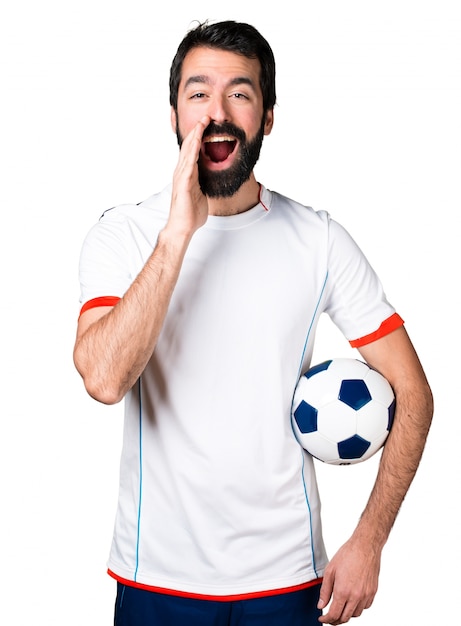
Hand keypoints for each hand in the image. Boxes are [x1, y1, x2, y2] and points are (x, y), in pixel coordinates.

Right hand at [168, 115, 209, 236]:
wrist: (182, 227)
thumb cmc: (191, 214)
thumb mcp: (201, 193)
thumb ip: (204, 183)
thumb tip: (211, 179)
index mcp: (187, 174)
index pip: (193, 151)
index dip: (199, 137)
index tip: (207, 125)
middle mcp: (182, 172)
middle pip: (189, 146)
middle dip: (197, 130)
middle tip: (205, 116)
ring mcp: (181, 176)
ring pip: (188, 151)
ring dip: (195, 136)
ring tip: (202, 122)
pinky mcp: (183, 183)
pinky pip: (188, 163)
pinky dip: (192, 150)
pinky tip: (197, 141)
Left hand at [318, 536, 380, 623]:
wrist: (365, 546)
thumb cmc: (347, 555)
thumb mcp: (330, 570)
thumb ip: (325, 591)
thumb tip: (321, 605)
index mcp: (343, 591)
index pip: (334, 614)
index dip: (326, 620)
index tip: (322, 619)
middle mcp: (356, 596)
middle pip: (345, 618)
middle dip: (335, 620)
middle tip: (329, 617)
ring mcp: (366, 595)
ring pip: (355, 614)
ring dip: (347, 614)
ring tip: (340, 607)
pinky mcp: (373, 592)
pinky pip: (365, 607)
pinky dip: (357, 608)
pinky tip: (352, 600)